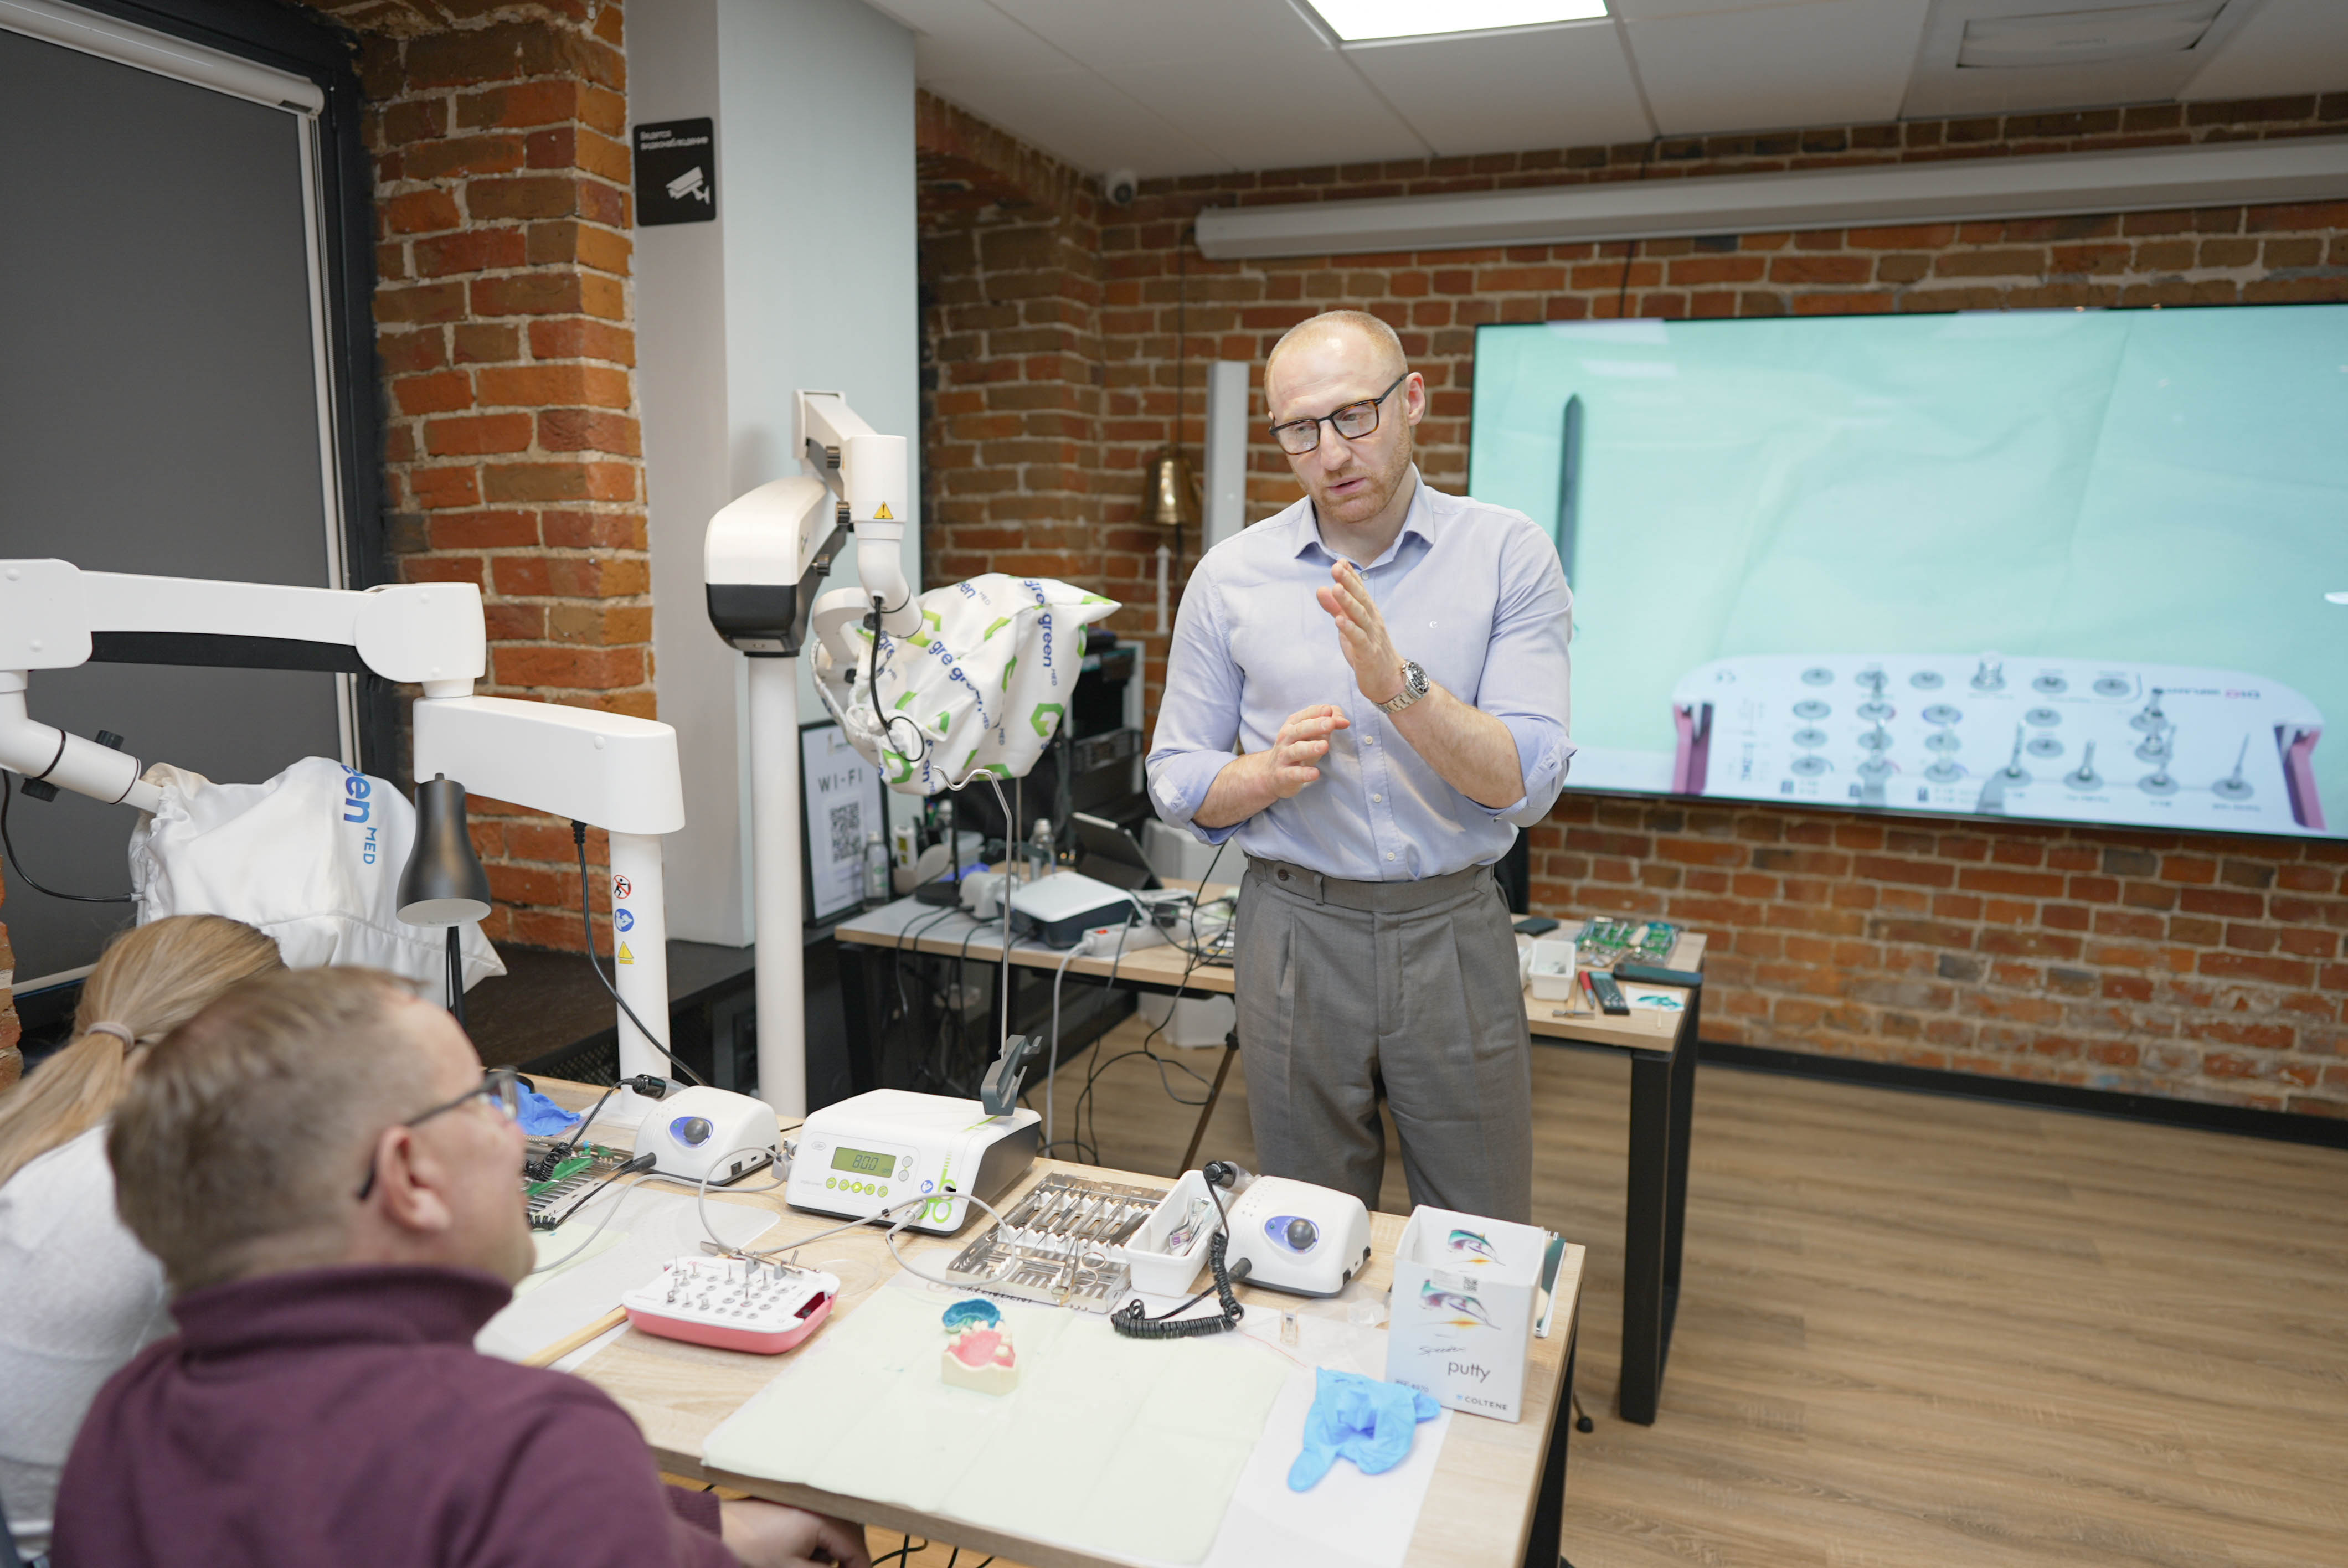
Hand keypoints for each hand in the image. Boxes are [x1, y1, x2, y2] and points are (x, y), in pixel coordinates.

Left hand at [719, 1500, 872, 1567]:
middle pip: (850, 1536)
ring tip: (815, 1563)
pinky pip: (821, 1521)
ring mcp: (809, 1500)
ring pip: (837, 1529)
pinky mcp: (797, 1501)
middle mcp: (821, 1503)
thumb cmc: (752, 1549)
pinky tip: (803, 1552)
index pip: (856, 1548)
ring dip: (832, 1549)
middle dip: (847, 1559)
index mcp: (824, 1519)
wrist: (721, 1529)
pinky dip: (819, 1539)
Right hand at [1259, 704, 1350, 799]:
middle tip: (1330, 723)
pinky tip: (1315, 773)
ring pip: (1296, 750)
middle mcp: (1286, 738)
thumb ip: (1328, 724)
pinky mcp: (1283, 775)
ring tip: (1324, 746)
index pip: (1307, 714)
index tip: (1332, 712)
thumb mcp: (1311, 735)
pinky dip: (1304, 773)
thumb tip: (1344, 721)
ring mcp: (1283, 757)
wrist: (1271, 775)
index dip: (1320, 712)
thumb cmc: (1297, 750)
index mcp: (1293, 725)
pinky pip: (1293, 774)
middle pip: (1300, 729)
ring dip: (1310, 747)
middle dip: (1316, 725)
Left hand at [1316, 561, 1403, 705]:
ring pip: (1361, 617)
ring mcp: (1373, 637)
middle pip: (1361, 600)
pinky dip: (1350, 629)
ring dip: (1349, 602)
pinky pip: (1359, 640)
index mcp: (1369, 614)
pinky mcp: (1369, 654)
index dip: (1351, 576)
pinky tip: (1339, 620)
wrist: (1390, 681)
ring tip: (1337, 587)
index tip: (1340, 561)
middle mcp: (1373, 622)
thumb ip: (1335, 608)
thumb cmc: (1368, 651)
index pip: (1360, 591)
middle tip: (1336, 567)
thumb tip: (1322, 588)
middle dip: (1349, 582)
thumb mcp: (1349, 627)